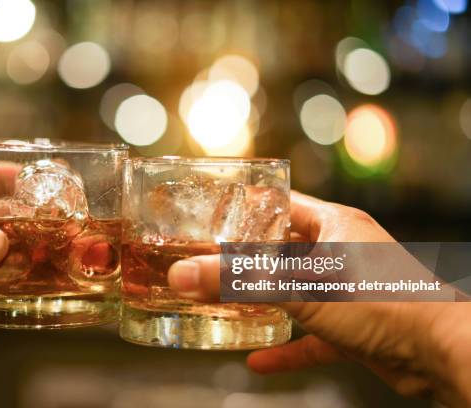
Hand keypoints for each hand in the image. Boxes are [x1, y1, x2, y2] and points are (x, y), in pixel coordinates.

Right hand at [168, 191, 470, 406]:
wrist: (442, 351)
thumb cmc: (386, 303)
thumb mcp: (300, 287)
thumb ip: (241, 282)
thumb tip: (185, 275)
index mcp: (332, 225)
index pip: (281, 204)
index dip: (247, 207)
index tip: (213, 213)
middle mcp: (340, 251)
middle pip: (283, 249)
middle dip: (248, 260)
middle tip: (211, 264)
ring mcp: (347, 288)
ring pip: (295, 290)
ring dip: (266, 302)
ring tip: (228, 306)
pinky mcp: (353, 323)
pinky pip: (311, 332)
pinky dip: (287, 345)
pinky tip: (260, 359)